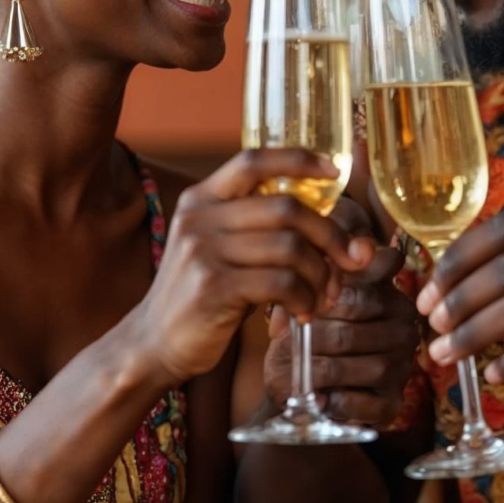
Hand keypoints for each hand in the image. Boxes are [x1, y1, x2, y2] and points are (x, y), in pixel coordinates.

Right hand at [125, 151, 373, 388]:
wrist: (154, 342)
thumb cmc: (204, 294)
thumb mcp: (223, 249)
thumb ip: (268, 231)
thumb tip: (349, 238)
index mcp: (202, 198)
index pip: (253, 160)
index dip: (298, 160)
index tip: (332, 171)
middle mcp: (199, 217)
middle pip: (287, 208)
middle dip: (330, 236)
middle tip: (348, 263)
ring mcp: (202, 250)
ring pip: (291, 247)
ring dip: (320, 275)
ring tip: (322, 297)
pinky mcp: (213, 287)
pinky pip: (281, 282)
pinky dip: (304, 297)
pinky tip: (302, 312)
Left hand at [262, 197, 418, 425]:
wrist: (294, 385)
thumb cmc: (300, 331)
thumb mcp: (301, 295)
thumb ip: (309, 271)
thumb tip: (310, 258)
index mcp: (387, 290)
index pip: (373, 276)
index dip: (338, 286)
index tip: (307, 298)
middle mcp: (404, 324)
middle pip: (359, 320)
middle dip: (318, 330)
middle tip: (289, 338)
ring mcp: (402, 364)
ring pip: (361, 362)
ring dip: (323, 367)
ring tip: (296, 369)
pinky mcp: (392, 403)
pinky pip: (366, 403)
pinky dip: (337, 403)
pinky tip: (315, 399)